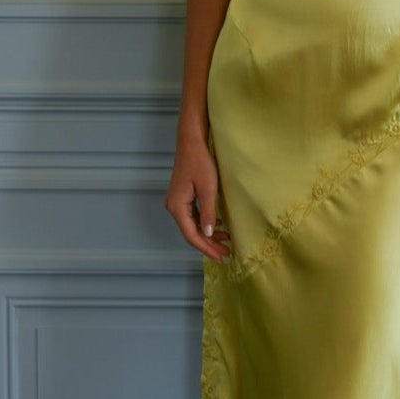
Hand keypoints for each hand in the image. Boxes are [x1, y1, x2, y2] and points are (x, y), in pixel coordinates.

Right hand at [165, 129, 232, 260]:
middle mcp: (174, 207)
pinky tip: (218, 227)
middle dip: (208, 244)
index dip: (206, 248)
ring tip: (225, 242)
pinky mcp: (183, 196)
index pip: (191, 235)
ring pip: (193, 225)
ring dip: (208, 235)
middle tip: (226, 253)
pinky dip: (205, 224)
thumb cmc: (200, 162)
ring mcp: (178, 202)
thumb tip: (208, 234)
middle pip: (191, 232)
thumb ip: (208, 213)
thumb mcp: (208, 189)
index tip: (220, 256)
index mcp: (177, 207)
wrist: (192, 142)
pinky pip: (193, 216)